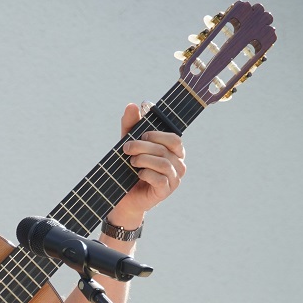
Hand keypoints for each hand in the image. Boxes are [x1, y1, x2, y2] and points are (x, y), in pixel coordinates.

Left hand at [113, 103, 186, 224]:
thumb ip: (131, 126)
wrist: (123, 198)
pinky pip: (159, 179)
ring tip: (131, 162)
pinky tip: (137, 174)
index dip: (156, 134)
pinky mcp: (166, 191)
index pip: (173, 138)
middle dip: (143, 146)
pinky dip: (146, 174)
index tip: (139, 135)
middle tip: (126, 149)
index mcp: (174, 151)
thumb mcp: (129, 145)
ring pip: (163, 163)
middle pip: (165, 149)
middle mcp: (178, 164)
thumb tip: (132, 105)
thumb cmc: (129, 169)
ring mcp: (174, 179)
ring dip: (143, 160)